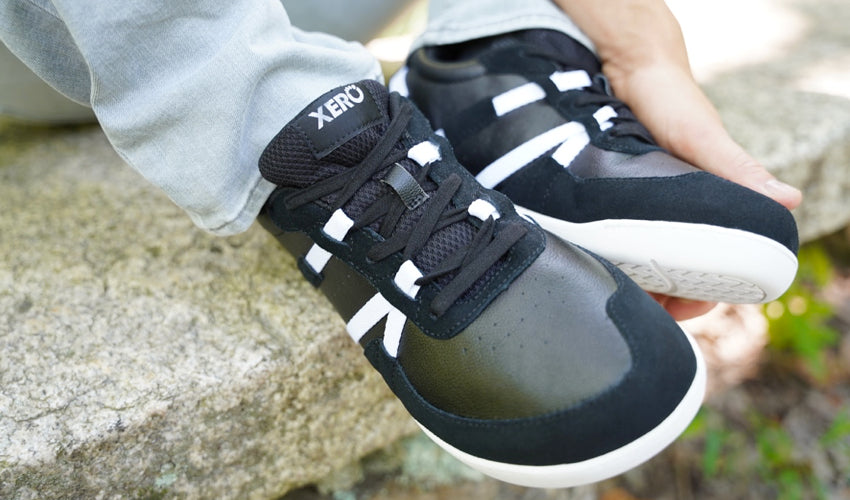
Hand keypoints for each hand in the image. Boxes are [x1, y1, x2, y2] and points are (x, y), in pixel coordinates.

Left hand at [554, 0, 801, 319]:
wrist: (627, 67)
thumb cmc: (671, 99)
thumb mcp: (702, 138)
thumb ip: (738, 170)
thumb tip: (788, 202)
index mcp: (712, 207)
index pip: (714, 271)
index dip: (698, 297)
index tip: (675, 310)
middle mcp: (679, 213)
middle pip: (675, 274)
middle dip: (658, 296)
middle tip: (630, 302)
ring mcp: (647, 208)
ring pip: (644, 262)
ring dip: (630, 279)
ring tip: (607, 286)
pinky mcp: (618, 200)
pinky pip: (615, 238)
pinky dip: (607, 254)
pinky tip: (590, 262)